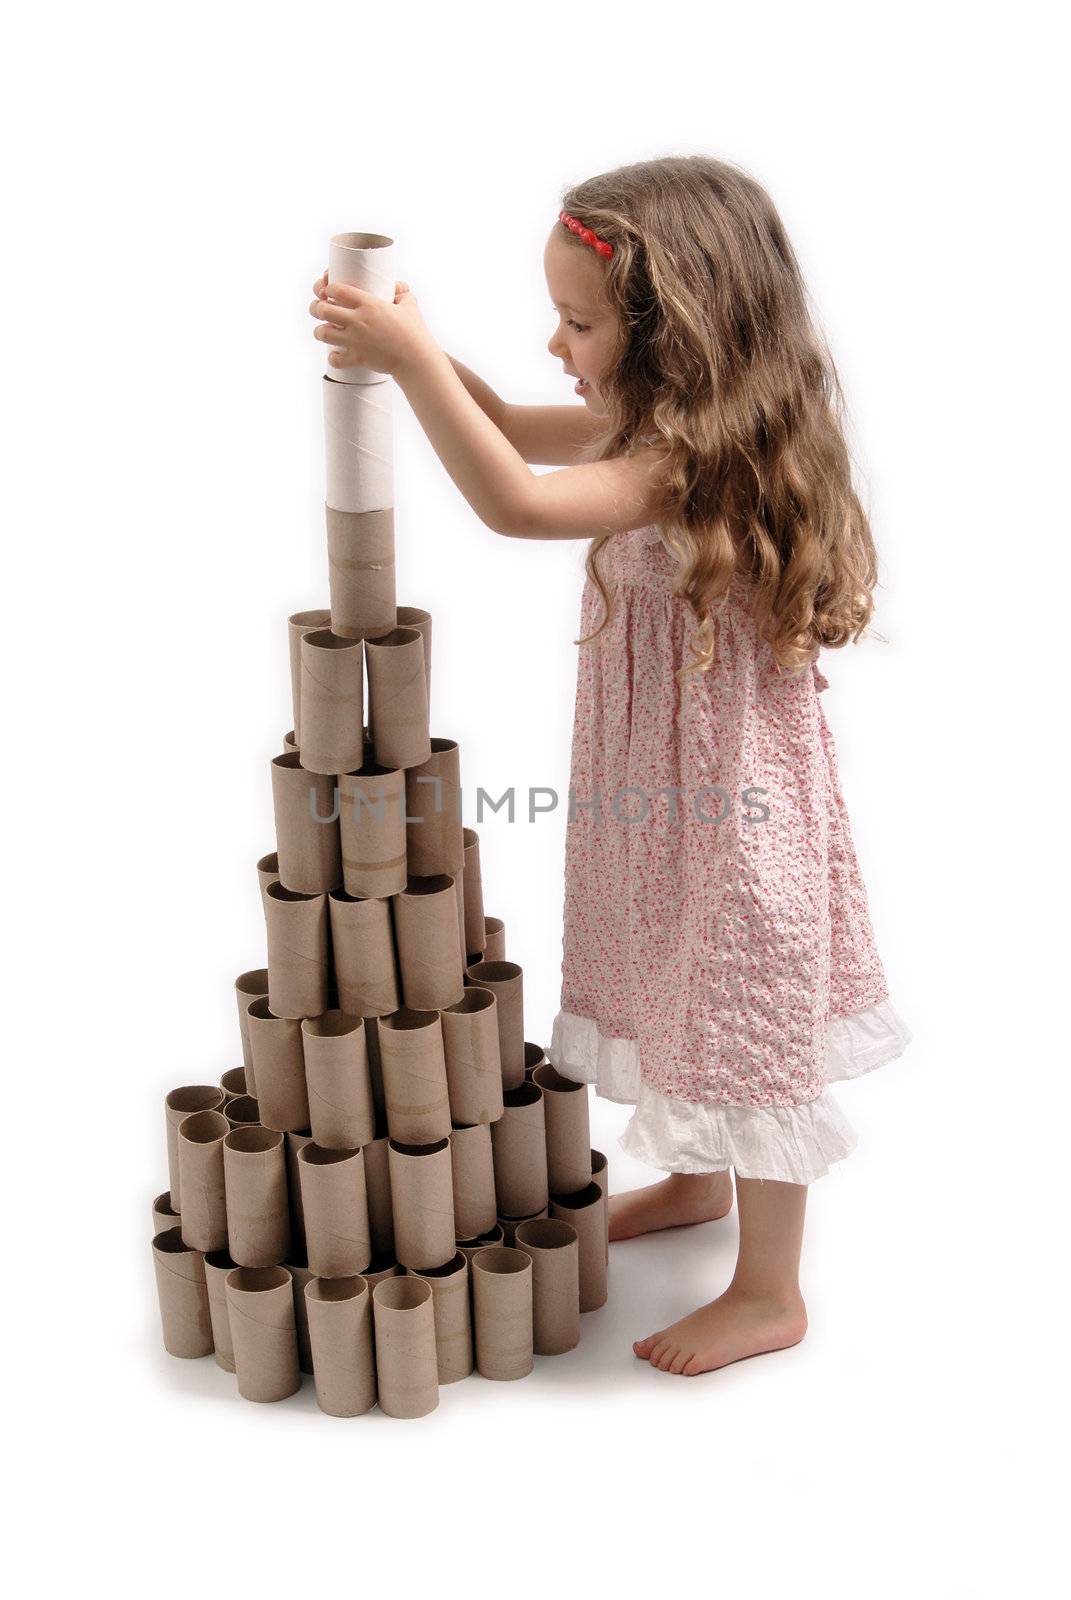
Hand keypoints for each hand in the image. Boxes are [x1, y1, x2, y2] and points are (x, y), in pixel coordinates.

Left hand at [309, 273, 433, 378]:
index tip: (329, 291)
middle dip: (316, 308)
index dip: (328, 288)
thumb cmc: (415, 331)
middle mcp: (358, 320)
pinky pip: (335, 359)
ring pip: (323, 333)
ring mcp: (356, 340)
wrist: (416, 359)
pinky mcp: (358, 358)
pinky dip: (333, 358)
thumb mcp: (410, 306)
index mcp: (369, 304)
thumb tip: (398, 286)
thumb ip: (402, 293)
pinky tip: (337, 355)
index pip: (337, 289)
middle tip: (320, 309)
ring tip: (324, 331)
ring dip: (320, 331)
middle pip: (323, 310)